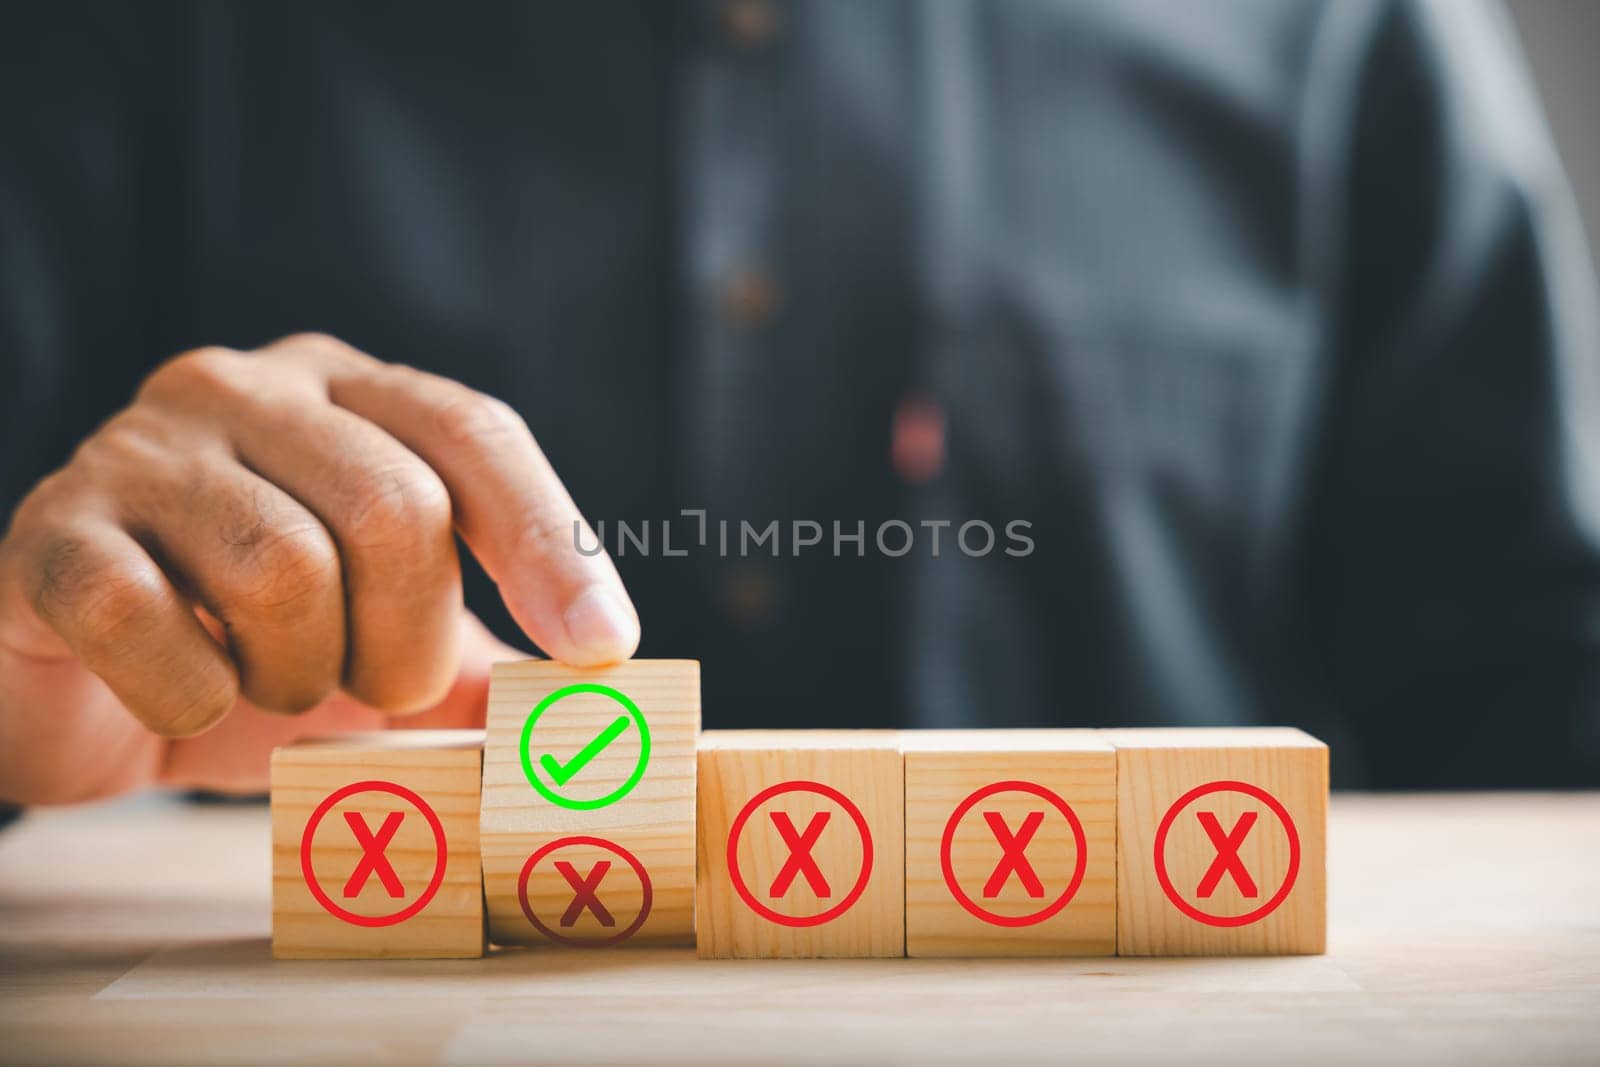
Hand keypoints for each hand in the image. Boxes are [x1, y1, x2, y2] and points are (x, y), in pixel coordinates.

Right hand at [0, 334, 637, 803]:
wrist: (72, 689)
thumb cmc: (247, 650)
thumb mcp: (380, 641)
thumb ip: (476, 650)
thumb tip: (598, 685)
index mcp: (345, 390)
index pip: (475, 433)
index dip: (549, 542)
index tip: (602, 648)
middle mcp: (243, 389)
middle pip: (392, 505)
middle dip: (407, 639)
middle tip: (374, 691)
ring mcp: (136, 449)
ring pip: (282, 567)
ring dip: (299, 675)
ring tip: (271, 689)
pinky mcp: (49, 532)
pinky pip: (145, 619)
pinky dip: (189, 696)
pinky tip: (185, 697)